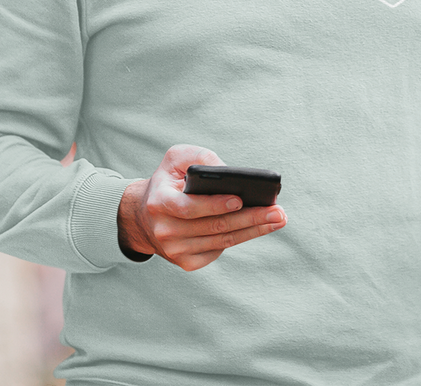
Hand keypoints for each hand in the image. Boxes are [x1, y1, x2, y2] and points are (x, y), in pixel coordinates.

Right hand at [118, 144, 286, 270]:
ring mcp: (175, 250)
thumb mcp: (176, 159)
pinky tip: (257, 228)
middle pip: (215, 227)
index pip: (190, 207)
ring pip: (222, 241)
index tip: (241, 199)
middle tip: (277, 212)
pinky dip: (240, 238)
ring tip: (277, 219)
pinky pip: (218, 251)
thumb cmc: (167, 182)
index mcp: (160, 203)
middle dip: (250, 218)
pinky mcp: (185, 262)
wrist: (143, 215)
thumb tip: (229, 172)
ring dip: (253, 230)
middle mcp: (165, 231)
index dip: (216, 204)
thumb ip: (201, 158)